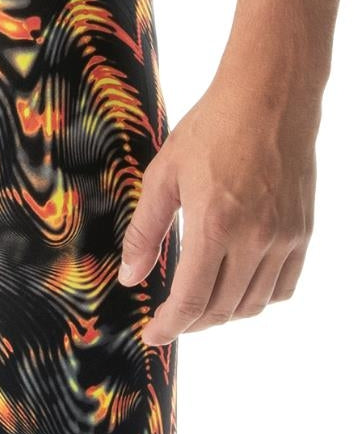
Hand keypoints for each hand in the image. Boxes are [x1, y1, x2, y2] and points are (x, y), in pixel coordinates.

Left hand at [118, 66, 315, 345]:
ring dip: (224, 314)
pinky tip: (238, 287)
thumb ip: (144, 232)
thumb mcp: (163, 177)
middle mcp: (255, 238)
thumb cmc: (211, 129)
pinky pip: (283, 286)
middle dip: (192, 322)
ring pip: (254, 304)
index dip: (170, 326)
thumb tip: (129, 277)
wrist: (270, 97)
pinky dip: (258, 298)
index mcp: (214, 225)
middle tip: (171, 319)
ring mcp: (285, 237)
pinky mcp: (303, 231)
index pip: (192, 300)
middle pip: (223, 309)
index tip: (153, 335)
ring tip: (201, 306)